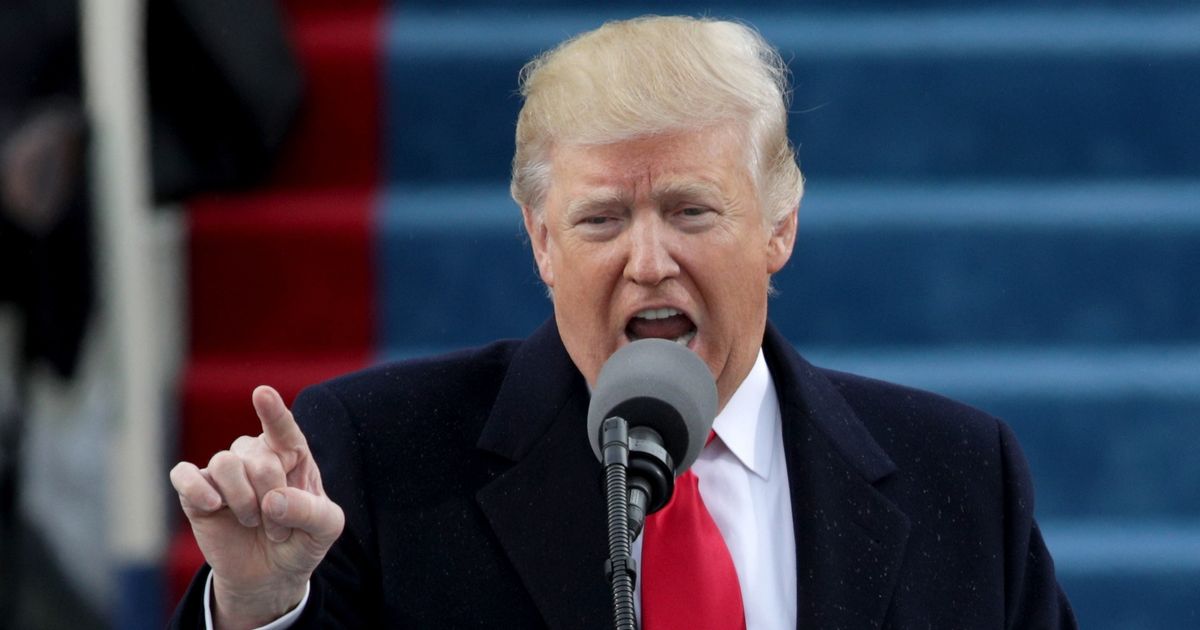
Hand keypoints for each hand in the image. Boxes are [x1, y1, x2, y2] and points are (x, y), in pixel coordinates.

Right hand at [170, 385, 344, 627]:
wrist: (270, 574)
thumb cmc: (302, 540)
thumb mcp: (326, 528)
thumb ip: (310, 511)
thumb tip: (274, 500)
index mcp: (292, 453)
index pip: (283, 427)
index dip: (272, 411)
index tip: (261, 393)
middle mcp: (257, 455)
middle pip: (256, 456)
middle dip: (270, 496)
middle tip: (280, 528)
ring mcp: (225, 472)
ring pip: (224, 463)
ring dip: (242, 500)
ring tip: (253, 522)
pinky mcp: (196, 492)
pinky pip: (184, 475)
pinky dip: (195, 487)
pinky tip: (213, 505)